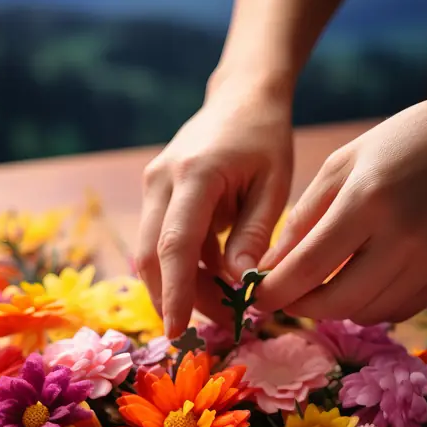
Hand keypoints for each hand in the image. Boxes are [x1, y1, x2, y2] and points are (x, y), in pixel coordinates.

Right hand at [136, 74, 292, 337]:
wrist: (241, 96)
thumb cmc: (265, 139)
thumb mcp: (274, 186)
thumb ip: (255, 235)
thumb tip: (240, 285)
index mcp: (194, 175)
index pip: (175, 244)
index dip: (175, 292)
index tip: (177, 331)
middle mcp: (161, 180)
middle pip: (152, 256)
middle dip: (176, 299)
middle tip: (216, 327)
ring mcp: (153, 186)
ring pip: (152, 254)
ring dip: (181, 288)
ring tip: (224, 308)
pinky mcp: (156, 194)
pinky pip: (163, 242)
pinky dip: (185, 269)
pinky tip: (216, 281)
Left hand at [257, 76, 426, 323]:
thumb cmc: (407, 139)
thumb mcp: (345, 163)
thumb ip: (304, 218)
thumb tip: (270, 268)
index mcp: (368, 200)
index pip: (309, 266)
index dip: (275, 291)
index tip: (255, 297)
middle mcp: (403, 237)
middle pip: (338, 302)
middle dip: (301, 307)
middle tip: (285, 297)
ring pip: (367, 313)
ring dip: (336, 308)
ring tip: (321, 287)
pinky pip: (398, 310)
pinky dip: (371, 307)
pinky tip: (362, 284)